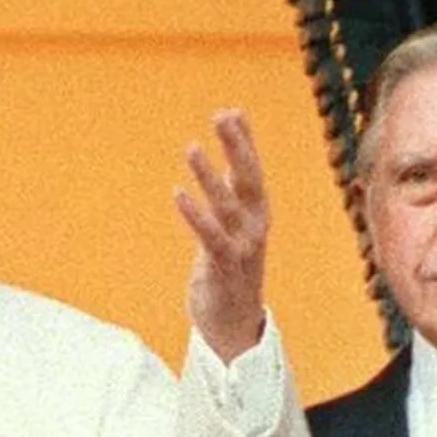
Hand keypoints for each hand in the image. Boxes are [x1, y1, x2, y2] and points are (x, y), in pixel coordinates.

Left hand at [174, 110, 269, 362]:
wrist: (235, 326)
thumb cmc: (231, 267)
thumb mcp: (233, 223)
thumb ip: (232, 187)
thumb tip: (232, 158)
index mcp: (257, 214)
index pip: (252, 170)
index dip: (244, 141)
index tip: (231, 111)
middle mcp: (255, 227)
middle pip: (248, 180)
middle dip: (236, 147)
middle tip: (221, 117)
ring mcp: (242, 249)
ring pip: (227, 206)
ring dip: (210, 176)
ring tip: (191, 148)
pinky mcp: (224, 270)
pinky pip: (210, 238)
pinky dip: (196, 215)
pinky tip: (178, 193)